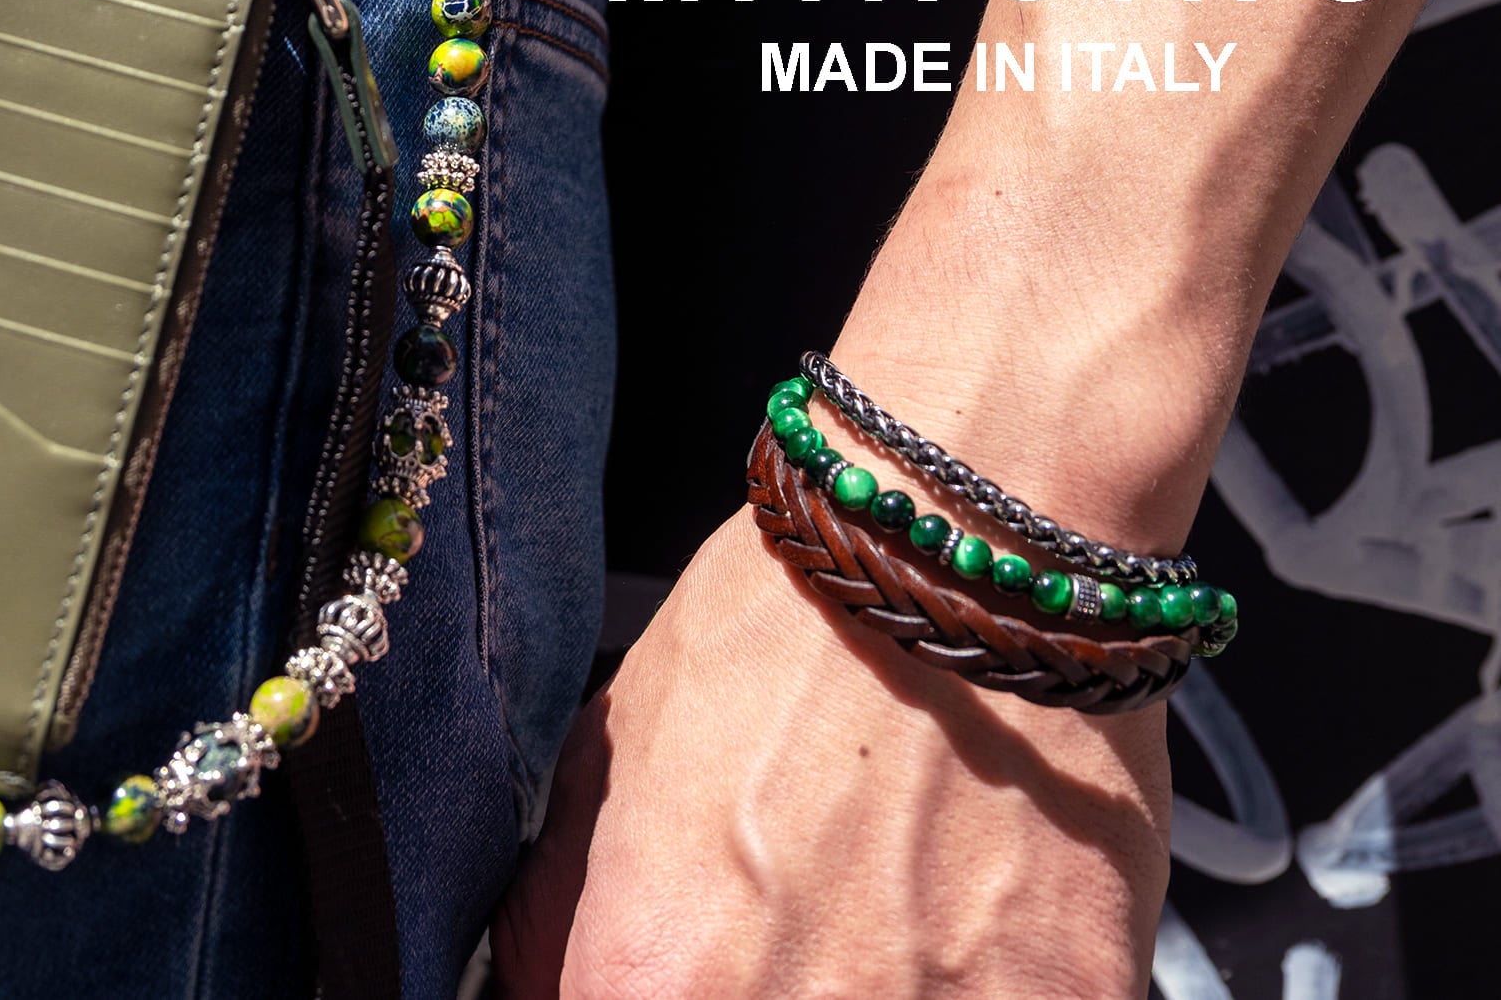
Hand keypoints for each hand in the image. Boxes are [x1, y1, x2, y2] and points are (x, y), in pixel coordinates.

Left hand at [494, 523, 1169, 997]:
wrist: (962, 551)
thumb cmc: (781, 634)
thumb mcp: (602, 766)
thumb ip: (561, 926)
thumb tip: (543, 997)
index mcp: (644, 981)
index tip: (657, 976)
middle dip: (756, 994)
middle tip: (780, 940)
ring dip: (866, 991)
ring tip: (868, 920)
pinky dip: (963, 993)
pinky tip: (953, 926)